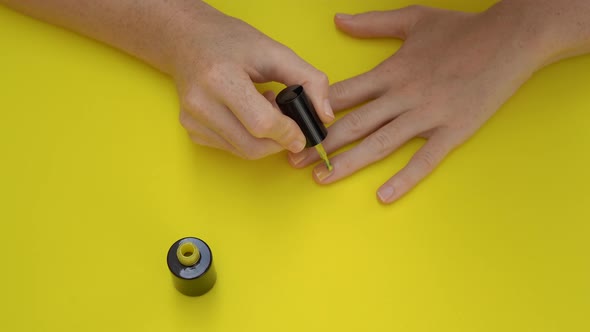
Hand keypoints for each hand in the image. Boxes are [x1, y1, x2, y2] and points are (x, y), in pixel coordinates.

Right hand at [172, 2, 332, 158]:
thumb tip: (326, 115)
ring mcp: (192, 119)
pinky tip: (245, 115)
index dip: (288, 133)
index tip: (301, 135)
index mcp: (221, 77)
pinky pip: (229, 149)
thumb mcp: (275, 51)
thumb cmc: (231, 42)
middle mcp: (201, 102)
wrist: (187, 40)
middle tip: (285, 122)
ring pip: (242, 152)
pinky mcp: (191, 130)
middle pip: (252, 145)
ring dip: (263, 140)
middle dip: (278, 141)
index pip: (261, 123)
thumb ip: (309, 79)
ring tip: (262, 110)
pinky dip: (246, 139)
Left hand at [288, 4, 548, 202]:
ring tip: (322, 178)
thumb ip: (372, 24)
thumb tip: (338, 21)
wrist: (509, 38)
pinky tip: (383, 195)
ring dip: (348, 163)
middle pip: (353, 124)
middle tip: (293, 160)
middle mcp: (403, 95)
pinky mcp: (453, 131)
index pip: (343, 94)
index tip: (294, 122)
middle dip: (320, 144)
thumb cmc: (460, 29)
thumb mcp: (413, 18)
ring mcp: (427, 115)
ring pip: (380, 144)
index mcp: (391, 71)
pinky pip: (425, 159)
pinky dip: (404, 178)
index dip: (315, 109)